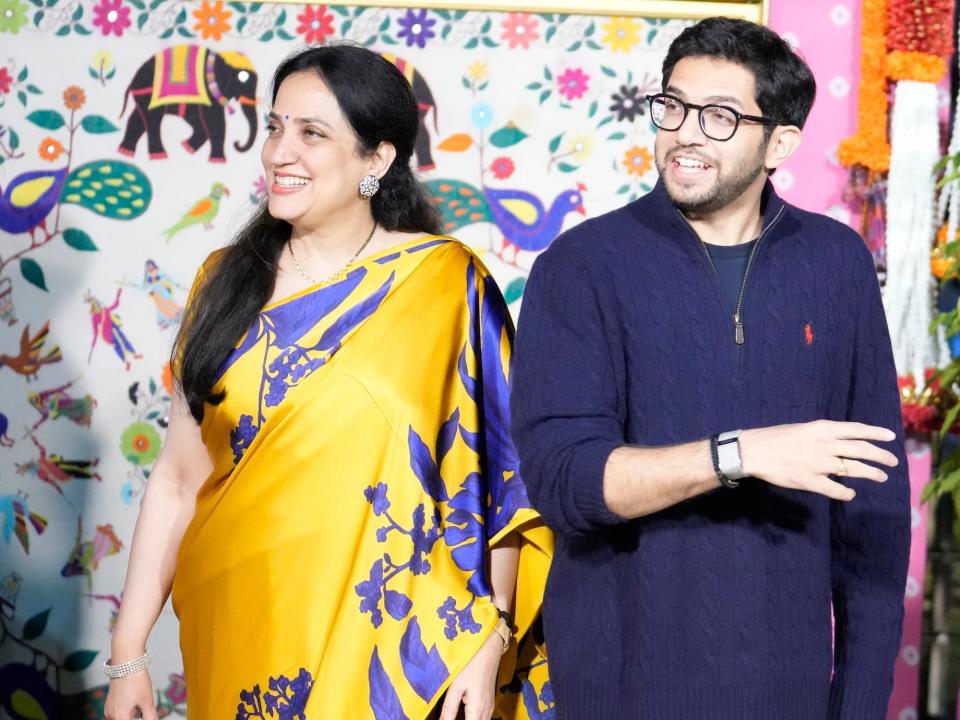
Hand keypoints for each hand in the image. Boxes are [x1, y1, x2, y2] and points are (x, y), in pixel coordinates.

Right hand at [104, 671, 156, 719]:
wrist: (127, 665)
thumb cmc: (136, 681)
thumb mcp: (147, 702)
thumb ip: (151, 717)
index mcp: (120, 717)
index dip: (143, 719)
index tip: (148, 715)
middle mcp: (110, 716)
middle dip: (136, 717)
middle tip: (143, 707)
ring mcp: (108, 710)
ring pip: (122, 718)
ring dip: (132, 716)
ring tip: (140, 703)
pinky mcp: (109, 705)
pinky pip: (118, 713)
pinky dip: (127, 712)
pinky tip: (134, 701)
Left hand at [439, 631, 502, 719]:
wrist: (488, 649)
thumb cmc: (471, 664)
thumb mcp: (455, 686)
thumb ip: (449, 708)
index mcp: (477, 710)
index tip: (446, 719)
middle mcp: (486, 712)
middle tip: (448, 714)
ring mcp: (489, 707)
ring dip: (467, 719)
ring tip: (454, 713)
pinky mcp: (489, 702)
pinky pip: (481, 717)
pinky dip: (472, 717)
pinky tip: (461, 712)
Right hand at [739, 420, 896, 501]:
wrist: (754, 451)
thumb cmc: (775, 437)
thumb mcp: (803, 428)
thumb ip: (823, 435)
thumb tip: (841, 443)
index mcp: (822, 429)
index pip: (857, 430)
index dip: (877, 433)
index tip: (891, 437)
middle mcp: (825, 445)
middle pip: (861, 450)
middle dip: (880, 456)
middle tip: (892, 461)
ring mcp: (819, 464)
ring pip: (854, 470)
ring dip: (871, 474)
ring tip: (881, 477)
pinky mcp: (810, 481)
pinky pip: (835, 490)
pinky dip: (846, 493)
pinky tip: (850, 494)